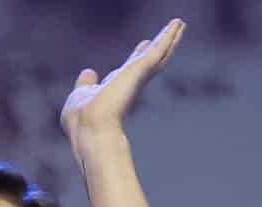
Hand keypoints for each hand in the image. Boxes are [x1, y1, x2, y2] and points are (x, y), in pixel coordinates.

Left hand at [61, 17, 186, 142]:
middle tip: (172, 32)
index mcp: (117, 89)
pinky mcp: (141, 69)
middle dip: (160, 47)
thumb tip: (89, 72)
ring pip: (159, 54)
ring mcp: (138, 76)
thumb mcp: (81, 95)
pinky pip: (158, 50)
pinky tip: (177, 25)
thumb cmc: (82, 119)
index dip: (138, 56)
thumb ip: (86, 84)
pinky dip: (168, 37)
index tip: (145, 44)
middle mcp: (131, 83)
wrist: (92, 127)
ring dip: (170, 38)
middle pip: (150, 61)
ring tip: (180, 24)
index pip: (131, 70)